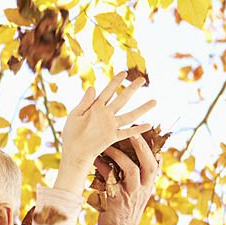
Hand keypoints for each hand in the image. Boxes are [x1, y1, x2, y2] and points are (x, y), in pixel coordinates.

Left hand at [56, 72, 155, 194]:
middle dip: (132, 89)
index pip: (108, 91)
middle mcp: (106, 115)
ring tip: (155, 101)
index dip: (115, 82)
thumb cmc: (71, 133)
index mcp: (95, 108)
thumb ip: (85, 102)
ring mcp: (110, 126)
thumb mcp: (75, 115)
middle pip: (122, 99)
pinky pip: (126, 133)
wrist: (73, 151)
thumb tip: (92, 87)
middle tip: (142, 79)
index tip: (124, 73)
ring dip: (142, 109)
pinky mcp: (112, 137)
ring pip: (129, 115)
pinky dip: (137, 130)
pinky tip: (148, 125)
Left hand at [95, 133, 160, 224]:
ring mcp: (131, 194)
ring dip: (119, 155)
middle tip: (131, 131)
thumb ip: (137, 175)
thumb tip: (131, 155)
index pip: (155, 162)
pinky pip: (110, 179)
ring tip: (107, 145)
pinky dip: (103, 167)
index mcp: (149, 184)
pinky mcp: (117, 199)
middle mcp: (144, 188)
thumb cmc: (125, 207)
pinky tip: (96, 160)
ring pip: (132, 169)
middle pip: (148, 163)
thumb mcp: (137, 191)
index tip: (143, 130)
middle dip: (141, 146)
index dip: (150, 146)